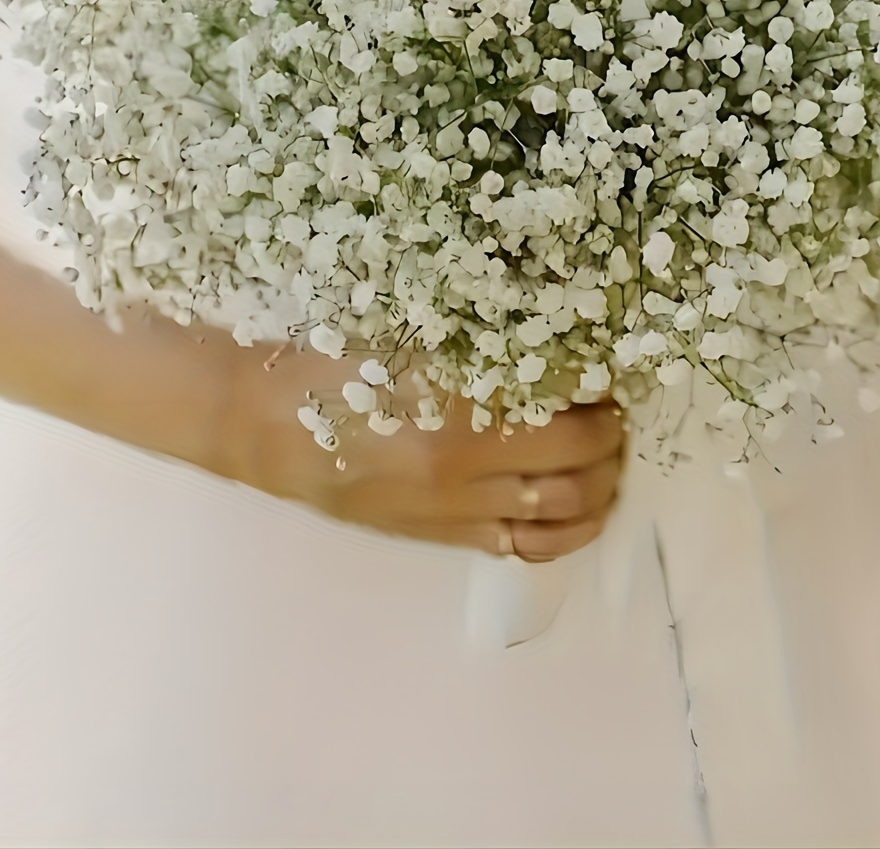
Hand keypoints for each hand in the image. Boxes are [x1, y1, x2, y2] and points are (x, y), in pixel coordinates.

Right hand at [211, 343, 624, 556]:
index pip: (566, 407)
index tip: (612, 371)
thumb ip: (481, 341)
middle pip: (576, 463)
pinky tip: (584, 510)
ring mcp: (453, 510)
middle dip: (611, 439)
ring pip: (559, 512)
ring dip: (601, 486)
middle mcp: (464, 469)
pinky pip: (521, 546)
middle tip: (617, 411)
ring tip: (609, 458)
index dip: (601, 391)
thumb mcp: (411, 334)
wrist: (263, 424)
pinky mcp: (439, 536)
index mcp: (459, 410)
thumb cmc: (333, 362)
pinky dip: (566, 532)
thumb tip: (554, 333)